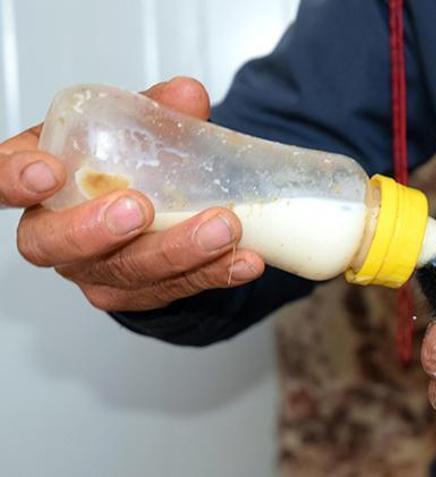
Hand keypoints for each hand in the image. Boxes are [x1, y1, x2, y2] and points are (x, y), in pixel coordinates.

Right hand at [7, 77, 264, 310]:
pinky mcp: (137, 294)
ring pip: (126, 272)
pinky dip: (215, 274)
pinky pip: (173, 290)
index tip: (46, 171)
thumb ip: (156, 110)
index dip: (12, 181)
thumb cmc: (126, 162)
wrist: (153, 210)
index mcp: (40, 179)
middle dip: (96, 230)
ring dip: (178, 252)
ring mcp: (94, 270)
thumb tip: (188, 95)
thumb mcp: (134, 128)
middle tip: (140, 210)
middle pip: (54, 245)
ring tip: (224, 228)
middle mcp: (55, 232)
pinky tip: (245, 261)